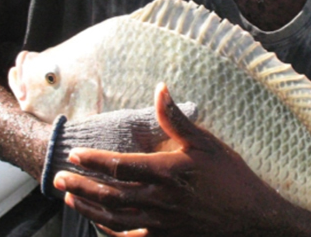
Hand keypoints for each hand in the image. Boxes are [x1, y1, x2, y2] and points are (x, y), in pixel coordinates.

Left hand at [52, 82, 290, 235]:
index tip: (74, 153)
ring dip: (88, 208)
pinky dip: (109, 231)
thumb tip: (160, 88)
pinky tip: (99, 224)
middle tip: (58, 178)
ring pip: (113, 218)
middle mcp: (158, 200)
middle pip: (108, 194)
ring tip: (70, 199)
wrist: (252, 219)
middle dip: (80, 186)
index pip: (118, 166)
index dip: (92, 160)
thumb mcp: (206, 143)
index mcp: (165, 172)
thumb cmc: (232, 178)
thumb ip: (176, 118)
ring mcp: (160, 223)